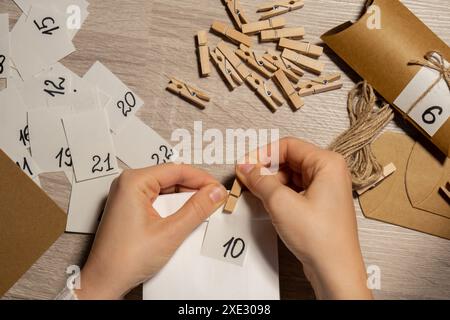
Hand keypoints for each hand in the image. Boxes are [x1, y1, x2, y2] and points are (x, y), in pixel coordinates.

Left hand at [75, 163, 226, 298]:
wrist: (104, 282)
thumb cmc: (124, 259)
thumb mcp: (170, 233)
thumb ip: (196, 210)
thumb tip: (215, 193)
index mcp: (134, 181)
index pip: (177, 170)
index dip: (202, 179)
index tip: (219, 190)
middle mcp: (128, 184)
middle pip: (172, 178)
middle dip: (195, 189)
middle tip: (215, 200)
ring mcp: (128, 196)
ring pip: (166, 190)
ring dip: (186, 199)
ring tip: (204, 210)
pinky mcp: (130, 208)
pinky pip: (158, 200)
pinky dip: (175, 207)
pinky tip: (186, 217)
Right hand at [236, 137, 371, 299]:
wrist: (335, 270)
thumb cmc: (321, 238)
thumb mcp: (281, 203)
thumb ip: (260, 180)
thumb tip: (246, 168)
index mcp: (327, 163)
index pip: (287, 145)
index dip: (263, 154)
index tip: (245, 165)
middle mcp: (330, 173)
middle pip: (289, 160)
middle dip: (266, 170)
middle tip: (247, 179)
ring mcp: (325, 189)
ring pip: (290, 175)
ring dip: (271, 183)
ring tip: (256, 193)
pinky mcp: (319, 204)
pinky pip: (295, 190)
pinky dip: (279, 193)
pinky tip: (268, 202)